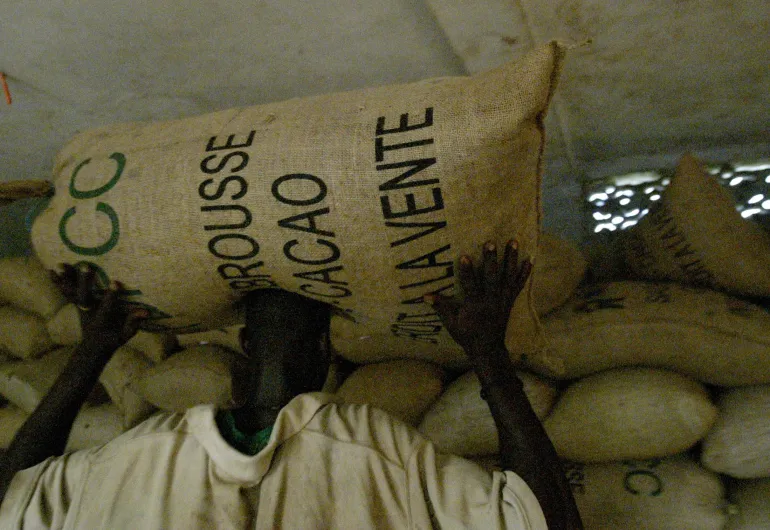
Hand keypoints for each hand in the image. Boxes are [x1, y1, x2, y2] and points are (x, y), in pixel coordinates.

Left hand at [50, 263, 147, 354]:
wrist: (93, 347)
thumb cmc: (113, 338)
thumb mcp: (125, 334)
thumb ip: (133, 323)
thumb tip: (145, 312)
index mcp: (101, 320)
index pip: (106, 308)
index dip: (111, 296)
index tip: (116, 282)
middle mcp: (88, 313)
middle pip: (84, 298)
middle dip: (84, 282)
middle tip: (86, 266)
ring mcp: (80, 308)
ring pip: (71, 294)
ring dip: (65, 280)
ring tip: (60, 265)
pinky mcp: (75, 304)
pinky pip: (65, 293)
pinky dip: (57, 282)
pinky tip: (51, 270)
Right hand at [425, 240, 531, 359]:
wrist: (487, 349)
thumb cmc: (467, 335)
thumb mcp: (451, 323)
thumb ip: (441, 307)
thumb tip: (425, 296)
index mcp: (475, 306)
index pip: (470, 286)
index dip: (467, 272)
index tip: (464, 256)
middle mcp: (491, 301)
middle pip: (492, 278)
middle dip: (492, 260)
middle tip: (491, 243)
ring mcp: (502, 300)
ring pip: (508, 277)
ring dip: (511, 259)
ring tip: (513, 242)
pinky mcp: (509, 301)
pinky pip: (518, 285)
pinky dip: (524, 273)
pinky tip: (529, 259)